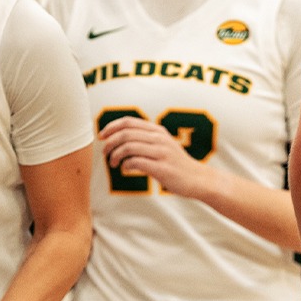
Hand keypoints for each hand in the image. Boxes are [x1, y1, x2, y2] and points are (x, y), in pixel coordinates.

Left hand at [100, 115, 216, 198]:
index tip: (102, 136)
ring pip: (129, 147)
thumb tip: (118, 137)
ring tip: (113, 164)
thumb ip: (145, 139)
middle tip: (104, 153)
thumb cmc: (174, 163)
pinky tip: (125, 169)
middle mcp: (159, 138)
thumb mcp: (162, 144)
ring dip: (115, 155)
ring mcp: (161, 152)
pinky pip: (136, 162)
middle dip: (109, 143)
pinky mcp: (162, 168)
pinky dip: (126, 165)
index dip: (111, 127)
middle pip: (125, 133)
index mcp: (157, 131)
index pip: (129, 121)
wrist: (198, 179)